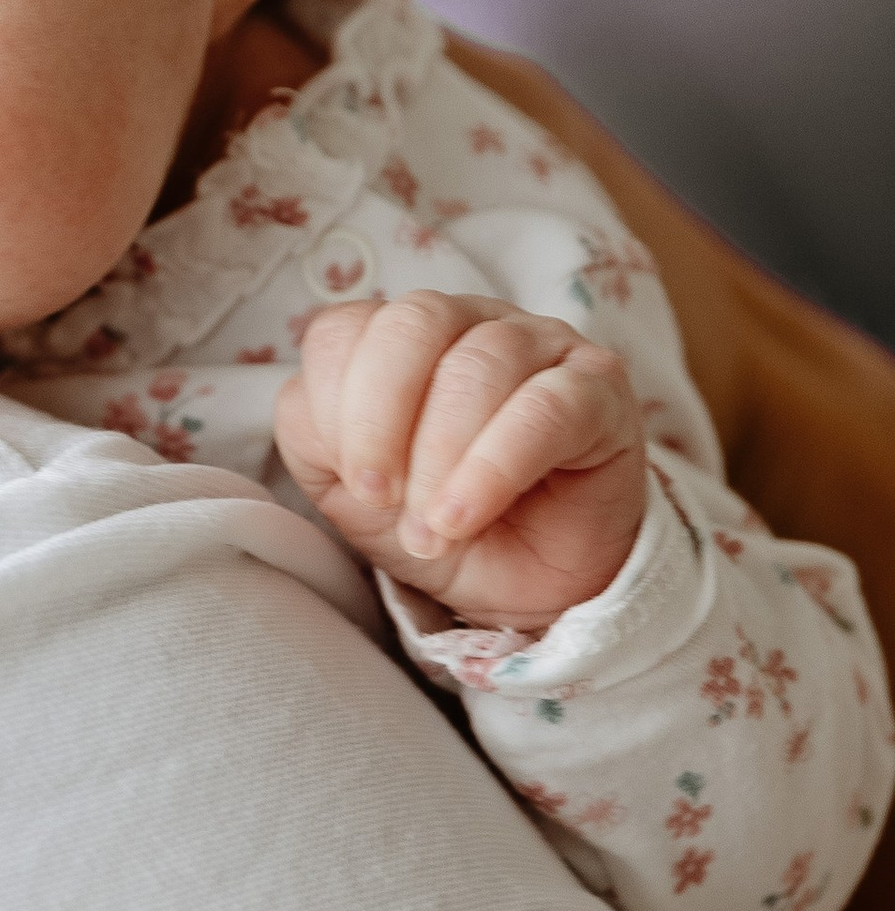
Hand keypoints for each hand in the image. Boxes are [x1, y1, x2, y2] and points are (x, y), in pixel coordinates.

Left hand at [274, 292, 649, 632]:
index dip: (337, 404)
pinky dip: (494, 467)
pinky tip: (466, 515)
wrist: (529, 587)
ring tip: (434, 529)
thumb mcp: (350, 489)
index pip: (347, 329)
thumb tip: (312, 407)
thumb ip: (315, 435)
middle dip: (383, 419)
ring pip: (479, 366)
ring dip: (440, 459)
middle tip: (383, 499)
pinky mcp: (599, 390)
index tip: (357, 483)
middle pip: (413, 323)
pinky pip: (546, 407)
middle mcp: (471, 322)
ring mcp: (542, 345)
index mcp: (401, 336)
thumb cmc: (437, 522)